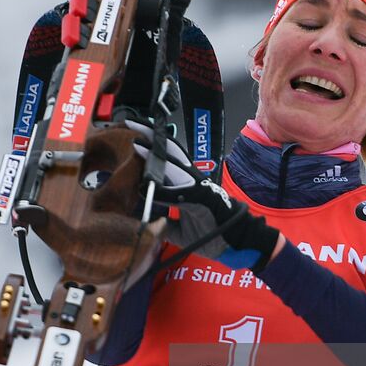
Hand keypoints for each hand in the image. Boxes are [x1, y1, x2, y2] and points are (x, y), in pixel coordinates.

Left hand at [124, 121, 281, 273]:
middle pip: (169, 151)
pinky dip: (162, 191)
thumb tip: (146, 222)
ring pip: (174, 163)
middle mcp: (191, 178)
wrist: (234, 242)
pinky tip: (146, 186)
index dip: (151, 145)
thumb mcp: (178, 230)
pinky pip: (178, 192)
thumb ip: (163, 221)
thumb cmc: (210, 233)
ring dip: (154, 154)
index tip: (134, 136)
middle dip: (151, 136)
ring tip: (137, 143)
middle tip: (131, 123)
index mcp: (186, 182)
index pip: (167, 158)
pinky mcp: (201, 197)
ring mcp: (197, 185)